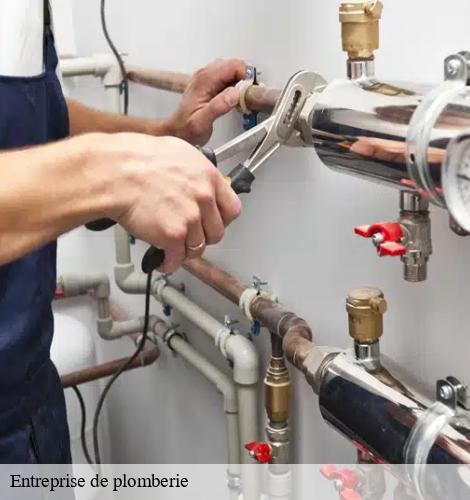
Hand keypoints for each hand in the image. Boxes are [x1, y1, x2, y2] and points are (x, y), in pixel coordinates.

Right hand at [101, 133, 240, 272]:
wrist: (115, 173)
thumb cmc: (135, 159)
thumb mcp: (177, 152)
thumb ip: (194, 173)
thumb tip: (198, 183)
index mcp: (207, 176)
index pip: (232, 209)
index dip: (221, 219)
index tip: (213, 222)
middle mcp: (203, 197)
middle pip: (217, 232)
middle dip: (203, 237)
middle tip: (191, 236)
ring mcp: (190, 218)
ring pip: (198, 248)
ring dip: (185, 251)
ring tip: (174, 249)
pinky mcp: (173, 235)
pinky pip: (178, 259)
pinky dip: (170, 263)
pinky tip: (164, 260)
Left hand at [167, 59, 245, 145]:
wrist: (178, 131)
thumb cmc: (187, 128)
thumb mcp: (202, 122)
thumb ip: (218, 106)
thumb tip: (234, 94)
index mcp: (204, 80)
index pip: (233, 66)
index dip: (246, 78)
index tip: (248, 93)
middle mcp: (205, 75)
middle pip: (234, 65)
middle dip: (245, 80)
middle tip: (245, 98)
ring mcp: (207, 77)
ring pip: (232, 70)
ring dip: (241, 82)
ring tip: (240, 99)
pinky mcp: (210, 83)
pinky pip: (227, 77)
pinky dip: (235, 85)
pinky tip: (234, 98)